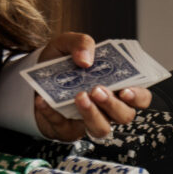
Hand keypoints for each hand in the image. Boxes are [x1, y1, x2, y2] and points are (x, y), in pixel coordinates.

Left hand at [31, 32, 152, 142]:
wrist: (31, 78)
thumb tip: (86, 60)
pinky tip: (43, 100)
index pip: (140, 97)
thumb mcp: (68, 43)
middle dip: (113, 105)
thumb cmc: (60, 62)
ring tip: (78, 97)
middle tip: (97, 90)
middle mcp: (108, 107)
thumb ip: (81, 43)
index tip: (126, 90)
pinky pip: (65, 129)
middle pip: (124, 116)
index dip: (138, 97)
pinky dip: (53, 114)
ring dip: (92, 115)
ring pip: (101, 129)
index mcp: (117, 86)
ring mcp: (89, 121)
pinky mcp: (68, 130)